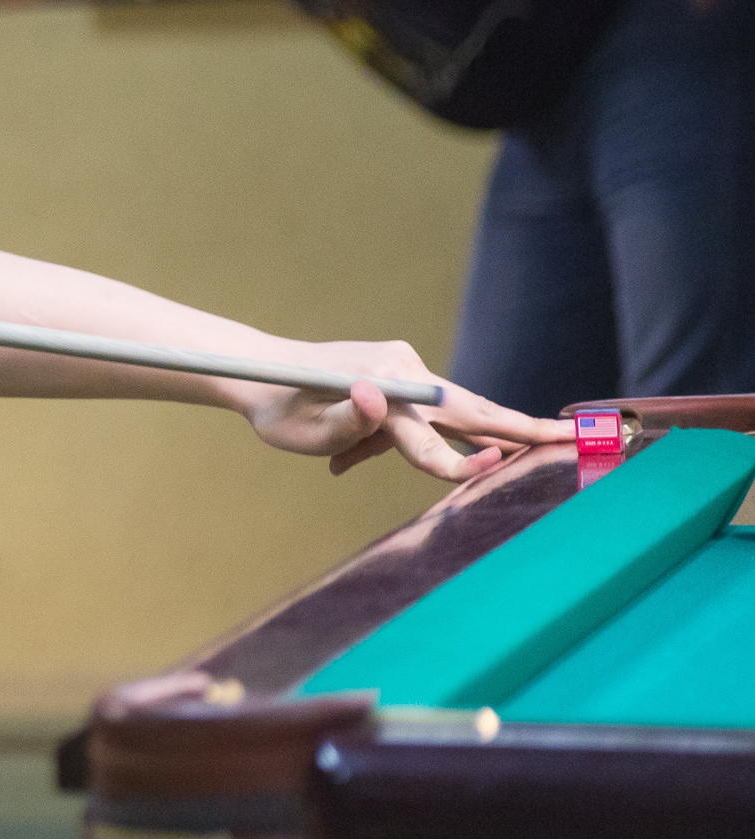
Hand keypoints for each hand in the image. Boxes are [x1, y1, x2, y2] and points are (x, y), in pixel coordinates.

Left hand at [242, 339, 569, 482]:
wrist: (259, 374)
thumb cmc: (278, 408)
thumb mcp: (302, 429)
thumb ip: (346, 425)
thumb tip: (376, 399)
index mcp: (384, 386)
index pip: (432, 437)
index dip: (462, 461)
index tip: (496, 468)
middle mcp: (403, 371)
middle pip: (472, 410)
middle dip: (525, 428)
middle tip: (579, 437)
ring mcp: (405, 370)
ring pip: (459, 411)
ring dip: (494, 432)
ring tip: (554, 438)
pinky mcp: (401, 375)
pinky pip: (431, 414)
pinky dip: (441, 436)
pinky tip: (426, 453)